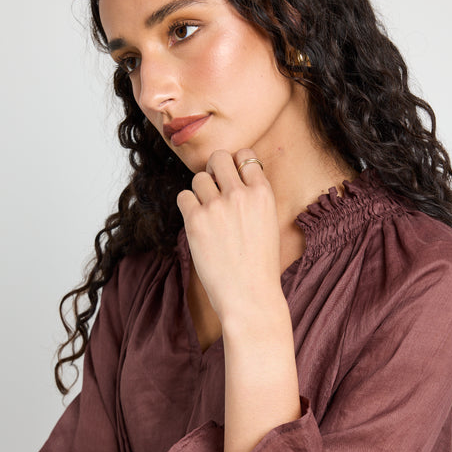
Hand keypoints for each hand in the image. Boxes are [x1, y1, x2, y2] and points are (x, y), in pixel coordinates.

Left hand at [177, 148, 282, 322]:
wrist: (249, 296)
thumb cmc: (259, 266)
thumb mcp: (269, 224)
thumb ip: (254, 199)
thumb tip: (233, 180)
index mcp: (263, 193)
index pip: (246, 156)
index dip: (236, 164)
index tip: (232, 178)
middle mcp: (240, 194)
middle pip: (218, 158)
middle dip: (214, 169)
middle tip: (214, 188)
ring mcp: (217, 206)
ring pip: (198, 177)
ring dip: (200, 191)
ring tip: (207, 213)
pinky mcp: (196, 220)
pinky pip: (183, 197)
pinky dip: (187, 206)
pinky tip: (197, 223)